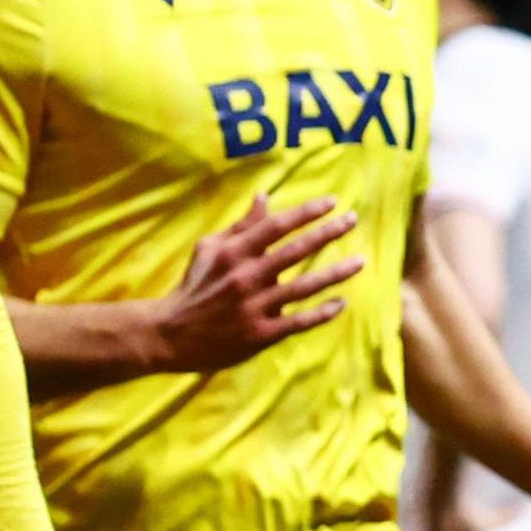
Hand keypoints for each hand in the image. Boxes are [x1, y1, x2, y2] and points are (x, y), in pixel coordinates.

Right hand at [151, 193, 360, 371]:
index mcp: (234, 253)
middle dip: (327, 233)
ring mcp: (254, 307)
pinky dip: (321, 313)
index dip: (306, 212)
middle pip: (295, 251)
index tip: (332, 202)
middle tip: (353, 220)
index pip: (276, 226)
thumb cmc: (195, 286)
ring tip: (360, 261)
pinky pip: (298, 322)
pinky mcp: (260, 334)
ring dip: (335, 273)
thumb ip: (242, 226)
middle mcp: (246, 277)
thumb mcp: (210, 249)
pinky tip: (341, 303)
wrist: (170, 333)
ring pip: (303, 287)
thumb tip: (264, 195)